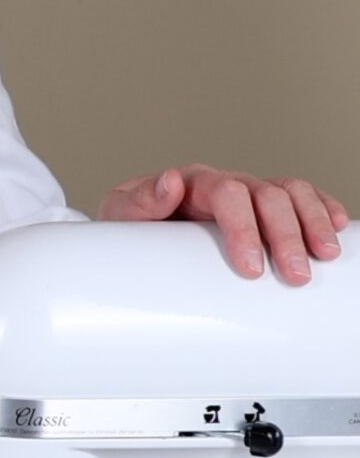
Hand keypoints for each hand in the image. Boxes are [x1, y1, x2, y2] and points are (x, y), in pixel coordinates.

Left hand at [96, 163, 348, 285]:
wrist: (133, 233)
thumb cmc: (129, 228)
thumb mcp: (120, 215)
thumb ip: (139, 202)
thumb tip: (169, 184)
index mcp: (194, 182)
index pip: (228, 195)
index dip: (243, 228)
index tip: (251, 267)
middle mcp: (227, 184)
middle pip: (267, 196)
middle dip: (285, 236)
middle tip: (294, 275)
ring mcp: (248, 194)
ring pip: (291, 194)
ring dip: (312, 222)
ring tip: (326, 255)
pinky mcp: (262, 209)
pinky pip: (300, 199)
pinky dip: (322, 210)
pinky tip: (337, 227)